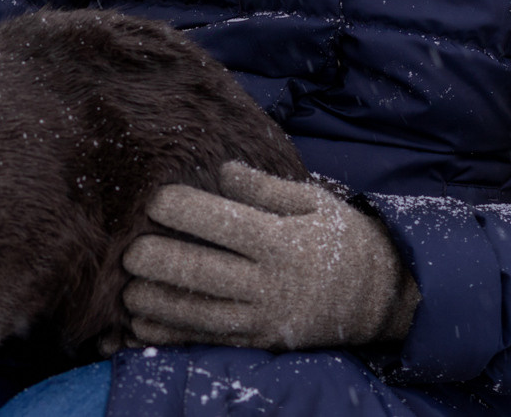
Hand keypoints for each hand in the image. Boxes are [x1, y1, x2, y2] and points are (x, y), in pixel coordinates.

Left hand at [122, 162, 419, 350]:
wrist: (383, 297)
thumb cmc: (345, 239)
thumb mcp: (315, 202)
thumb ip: (265, 188)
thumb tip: (223, 169)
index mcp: (282, 240)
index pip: (223, 223)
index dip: (184, 210)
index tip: (154, 200)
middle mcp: (270, 282)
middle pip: (203, 272)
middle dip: (159, 261)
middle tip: (128, 250)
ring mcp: (264, 317)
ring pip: (199, 312)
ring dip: (157, 302)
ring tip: (127, 288)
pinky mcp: (261, 341)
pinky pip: (209, 340)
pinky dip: (173, 335)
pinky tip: (142, 326)